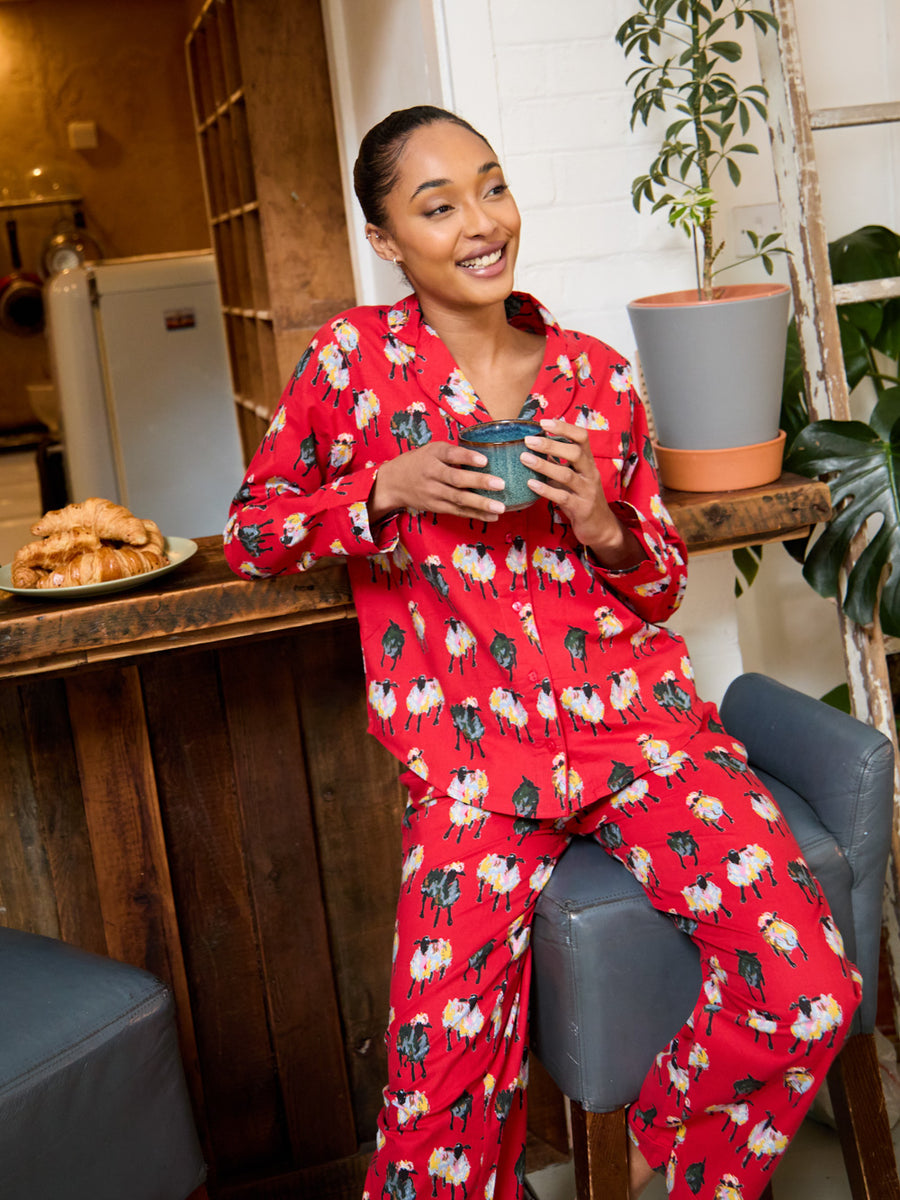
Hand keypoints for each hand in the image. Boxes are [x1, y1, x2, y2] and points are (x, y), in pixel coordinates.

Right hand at [370, 441, 506, 522]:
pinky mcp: (436, 507)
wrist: (393, 483)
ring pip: (459, 500)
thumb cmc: (419, 462)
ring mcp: (434, 494)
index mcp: (432, 457)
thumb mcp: (432, 449)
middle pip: (456, 480)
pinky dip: (475, 514)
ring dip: (481, 504)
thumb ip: (453, 452)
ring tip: (500, 508)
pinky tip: (492, 516)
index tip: (484, 460)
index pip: (451, 455)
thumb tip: (484, 456)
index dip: (467, 457)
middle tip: (500, 485)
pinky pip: (458, 511)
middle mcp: (432, 476)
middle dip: (479, 483)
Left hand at [522, 418, 643, 567]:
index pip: (582, 437)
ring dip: (544, 466)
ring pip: (567, 475)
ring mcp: (587, 491)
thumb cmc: (581, 498)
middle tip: (529, 441)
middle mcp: (590, 474)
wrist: (600, 527)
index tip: (544, 422)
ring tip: (524, 458)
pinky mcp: (581, 508)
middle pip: (575, 453)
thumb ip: (558, 462)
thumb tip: (537, 443)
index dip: (564, 428)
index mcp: (588, 462)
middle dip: (551, 445)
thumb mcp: (572, 477)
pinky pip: (563, 497)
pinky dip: (546, 490)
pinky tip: (531, 484)